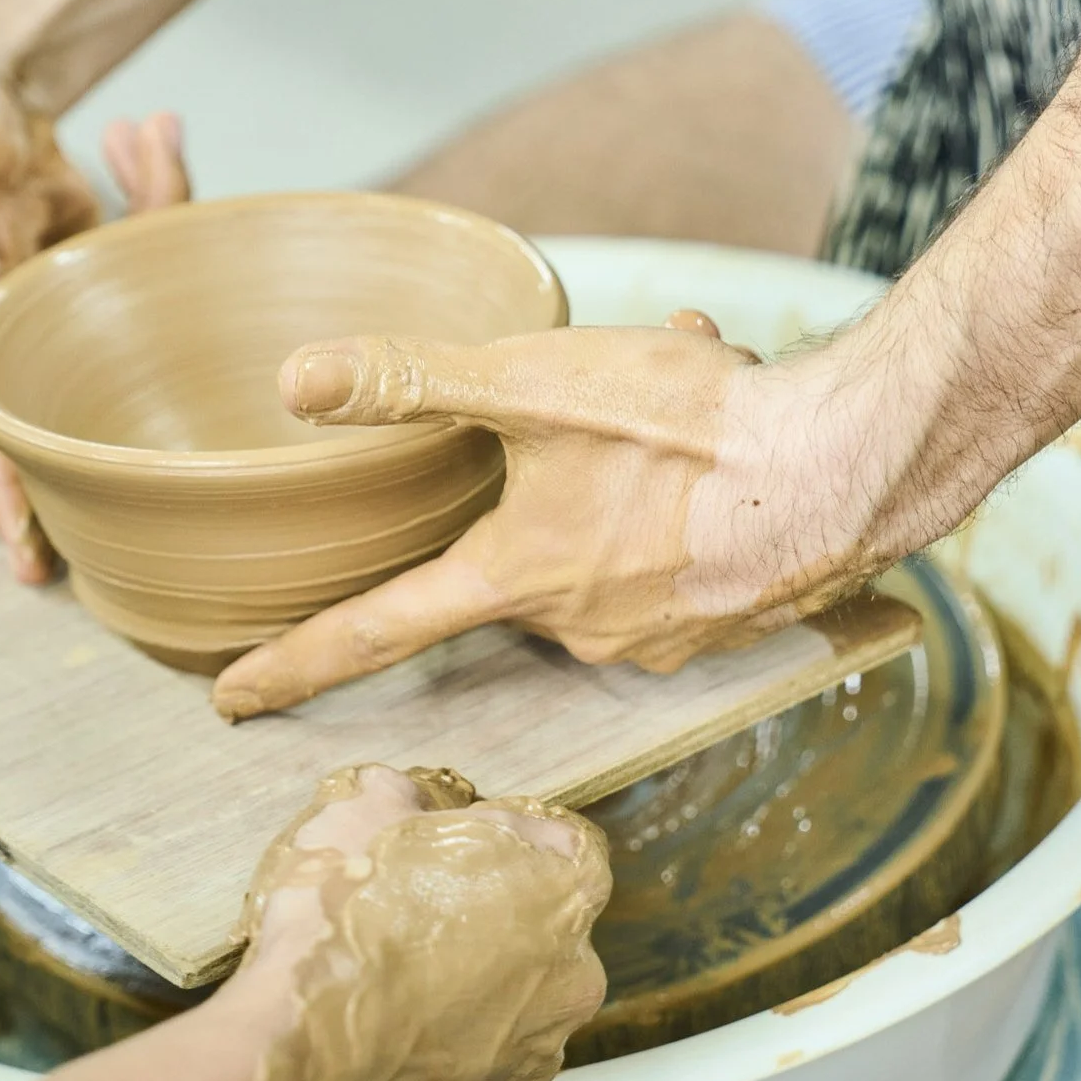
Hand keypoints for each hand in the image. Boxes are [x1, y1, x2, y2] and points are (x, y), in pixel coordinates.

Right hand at [0, 60, 191, 578]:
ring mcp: (61, 294)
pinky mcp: (93, 257)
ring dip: (158, 228)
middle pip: (74, 400)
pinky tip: (151, 134)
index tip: (33, 563)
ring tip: (152, 145)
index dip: (10, 494)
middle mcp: (16, 320)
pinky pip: (144, 248)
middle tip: (168, 506)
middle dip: (116, 444)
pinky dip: (160, 192)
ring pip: (132, 312)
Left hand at [211, 313, 895, 720]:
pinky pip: (672, 548)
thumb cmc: (693, 427)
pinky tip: (719, 430)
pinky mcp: (723, 624)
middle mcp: (577, 627)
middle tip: (591, 414)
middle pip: (513, 562)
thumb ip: (415, 381)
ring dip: (621, 469)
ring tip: (671, 395)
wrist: (848, 467)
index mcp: (515, 578)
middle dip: (535, 488)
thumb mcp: (536, 382)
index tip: (233, 699)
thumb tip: (299, 381)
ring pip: (603, 538)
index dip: (297, 663)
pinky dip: (681, 489)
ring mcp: (655, 636)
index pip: (375, 633)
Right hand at [223, 764, 608, 1080]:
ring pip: (511, 1005)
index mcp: (560, 890)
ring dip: (467, 990)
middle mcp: (570, 977)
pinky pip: (476, 1067)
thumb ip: (404, 795)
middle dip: (490, 918)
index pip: (565, 845)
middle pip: (543, 930)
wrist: (301, 1054)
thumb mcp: (362, 811)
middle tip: (413, 913)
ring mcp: (534, 1054)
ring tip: (390, 982)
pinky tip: (387, 1037)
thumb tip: (401, 797)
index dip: (507, 837)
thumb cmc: (340, 926)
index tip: (457, 842)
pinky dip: (441, 1052)